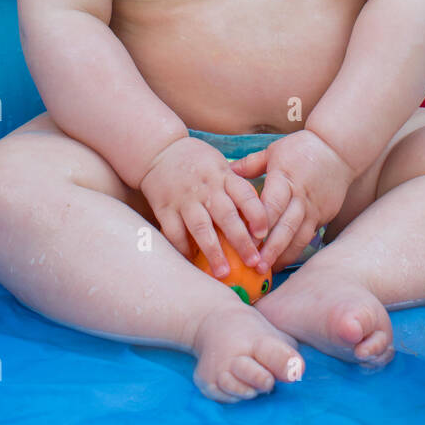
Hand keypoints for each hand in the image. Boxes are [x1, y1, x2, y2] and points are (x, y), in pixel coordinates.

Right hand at [138, 137, 268, 279]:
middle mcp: (206, 187)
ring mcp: (184, 198)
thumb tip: (261, 217)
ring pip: (201, 228)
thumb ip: (237, 187)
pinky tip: (192, 261)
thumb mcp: (221, 165)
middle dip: (241, 241)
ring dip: (213, 252)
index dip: (257, 214)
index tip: (265, 234)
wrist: (160, 151)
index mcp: (223, 175)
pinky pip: (174, 232)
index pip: (245, 195)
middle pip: (226, 216)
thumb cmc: (198, 162)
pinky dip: (183, 248)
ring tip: (223, 273)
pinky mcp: (165, 208)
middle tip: (253, 262)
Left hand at [229, 130, 354, 270]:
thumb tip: (226, 172)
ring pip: (299, 236)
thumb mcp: (274, 151)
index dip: (260, 223)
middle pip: (286, 225)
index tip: (248, 239)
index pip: (272, 204)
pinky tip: (284, 261)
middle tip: (256, 265)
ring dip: (284, 254)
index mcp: (284, 178)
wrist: (338, 150)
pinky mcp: (324, 215)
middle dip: (271, 248)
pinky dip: (296, 250)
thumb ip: (250, 164)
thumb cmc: (302, 148)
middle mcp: (300, 196)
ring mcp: (314, 208)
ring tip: (269, 270)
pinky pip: (309, 236)